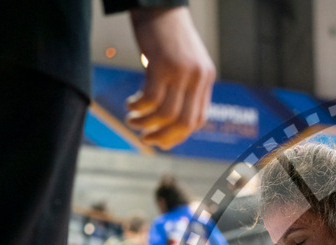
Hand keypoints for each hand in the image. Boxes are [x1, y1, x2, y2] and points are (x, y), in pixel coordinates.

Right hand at [126, 6, 214, 149]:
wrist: (159, 3)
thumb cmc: (167, 33)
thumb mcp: (183, 60)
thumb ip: (183, 83)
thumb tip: (170, 114)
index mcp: (205, 78)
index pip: (198, 119)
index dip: (179, 135)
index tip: (162, 140)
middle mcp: (198, 77)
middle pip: (185, 122)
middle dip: (164, 137)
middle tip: (146, 140)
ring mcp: (181, 71)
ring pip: (166, 113)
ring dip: (146, 123)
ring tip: (132, 120)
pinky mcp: (162, 64)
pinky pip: (150, 98)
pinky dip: (138, 107)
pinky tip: (130, 105)